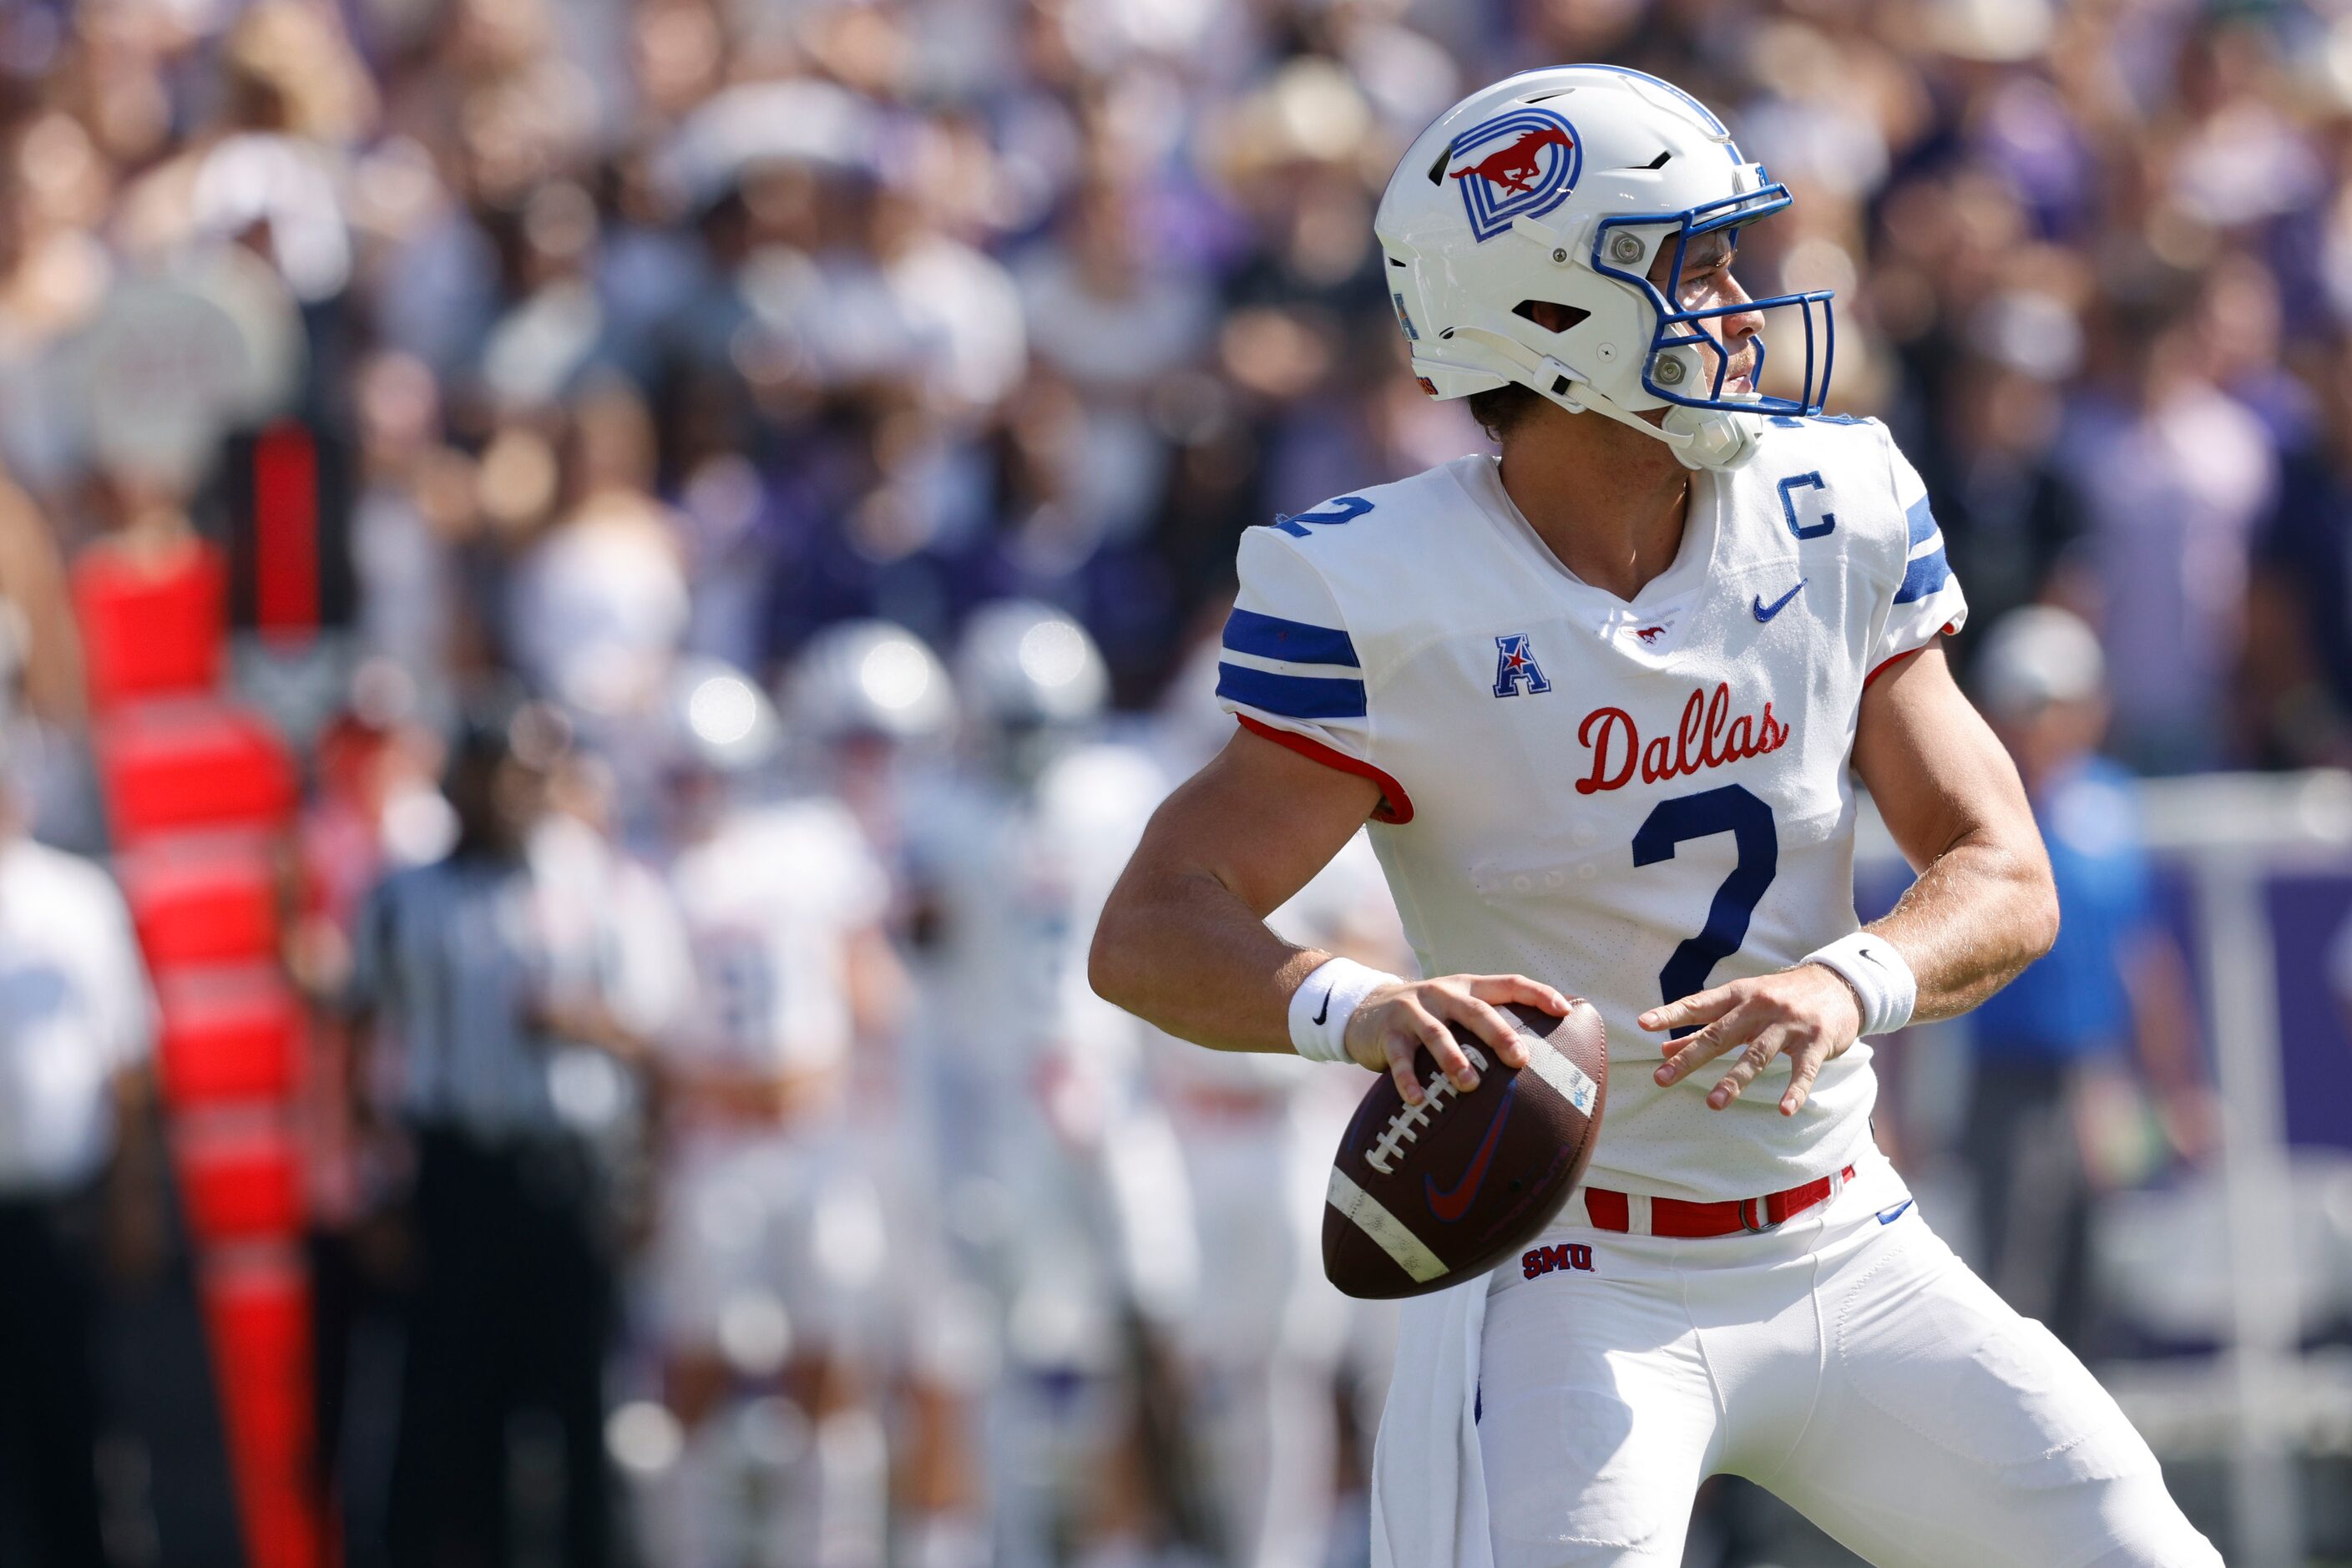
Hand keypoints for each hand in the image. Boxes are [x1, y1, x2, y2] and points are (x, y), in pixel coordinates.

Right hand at [1343, 974, 1570, 1105]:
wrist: (1364, 1010)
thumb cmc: (1426, 1019)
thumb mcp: (1455, 1010)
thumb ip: (1485, 1025)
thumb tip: (1538, 1060)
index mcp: (1466, 987)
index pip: (1508, 984)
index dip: (1537, 993)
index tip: (1564, 1010)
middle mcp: (1442, 994)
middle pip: (1475, 1009)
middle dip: (1499, 1033)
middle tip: (1520, 1058)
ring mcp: (1413, 1012)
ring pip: (1437, 1033)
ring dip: (1454, 1059)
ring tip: (1470, 1085)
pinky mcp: (1387, 1034)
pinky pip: (1400, 1059)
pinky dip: (1408, 1080)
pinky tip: (1418, 1100)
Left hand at [1640, 963, 1862, 1114]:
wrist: (1839, 983)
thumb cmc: (1780, 996)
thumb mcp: (1742, 1004)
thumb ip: (1703, 1028)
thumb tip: (1662, 1049)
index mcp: (1738, 995)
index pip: (1699, 1005)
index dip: (1671, 1014)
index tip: (1643, 1024)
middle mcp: (1760, 1006)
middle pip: (1720, 1034)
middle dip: (1689, 1058)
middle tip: (1662, 1078)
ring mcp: (1789, 1024)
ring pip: (1757, 1053)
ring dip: (1734, 1080)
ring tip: (1712, 1104)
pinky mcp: (1817, 1041)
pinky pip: (1804, 1069)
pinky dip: (1795, 1090)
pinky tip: (1784, 1110)